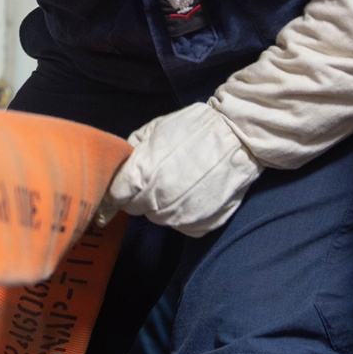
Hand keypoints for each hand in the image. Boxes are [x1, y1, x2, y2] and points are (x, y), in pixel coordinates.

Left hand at [100, 101, 260, 235]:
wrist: (239, 137)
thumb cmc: (195, 128)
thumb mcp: (155, 129)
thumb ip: (131, 152)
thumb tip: (117, 169)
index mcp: (141, 175)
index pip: (115, 197)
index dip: (113, 195)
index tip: (113, 197)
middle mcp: (158, 200)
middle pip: (136, 208)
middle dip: (139, 195)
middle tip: (157, 176)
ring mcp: (180, 216)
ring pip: (158, 218)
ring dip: (161, 205)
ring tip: (179, 181)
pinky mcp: (200, 225)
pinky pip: (181, 225)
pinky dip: (183, 213)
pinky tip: (194, 192)